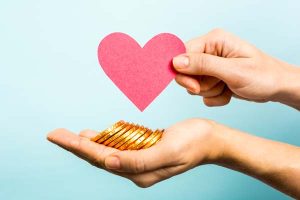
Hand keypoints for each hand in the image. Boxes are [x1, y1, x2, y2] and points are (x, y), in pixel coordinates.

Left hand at [47, 119, 222, 186]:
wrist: (211, 140)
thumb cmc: (194, 142)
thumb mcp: (168, 150)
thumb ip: (138, 160)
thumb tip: (108, 162)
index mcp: (140, 172)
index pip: (102, 158)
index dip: (79, 147)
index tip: (58, 136)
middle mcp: (136, 170)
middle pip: (100, 156)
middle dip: (76, 145)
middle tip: (55, 134)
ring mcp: (141, 162)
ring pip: (108, 152)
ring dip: (88, 143)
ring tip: (68, 135)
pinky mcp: (145, 152)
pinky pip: (119, 147)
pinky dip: (106, 139)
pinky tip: (97, 134)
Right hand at [173, 29, 299, 107]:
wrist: (278, 87)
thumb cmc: (263, 75)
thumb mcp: (233, 71)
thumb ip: (203, 65)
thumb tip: (176, 62)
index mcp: (214, 40)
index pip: (183, 54)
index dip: (184, 72)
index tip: (195, 86)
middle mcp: (210, 51)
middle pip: (186, 71)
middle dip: (200, 84)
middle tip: (218, 86)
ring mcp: (211, 65)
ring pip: (193, 84)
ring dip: (210, 91)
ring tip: (228, 87)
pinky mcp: (213, 78)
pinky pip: (202, 92)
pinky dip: (215, 97)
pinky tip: (229, 92)